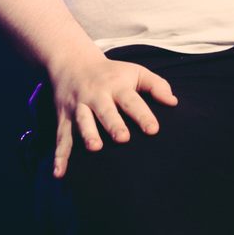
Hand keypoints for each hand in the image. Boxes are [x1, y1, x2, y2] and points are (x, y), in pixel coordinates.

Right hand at [45, 48, 176, 178]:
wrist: (71, 61)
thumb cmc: (111, 72)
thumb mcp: (135, 71)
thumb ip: (156, 85)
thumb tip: (174, 102)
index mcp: (116, 86)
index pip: (131, 100)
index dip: (142, 115)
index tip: (153, 130)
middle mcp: (96, 95)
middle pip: (105, 110)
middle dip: (113, 124)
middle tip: (123, 138)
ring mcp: (78, 106)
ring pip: (82, 120)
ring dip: (87, 133)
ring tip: (95, 148)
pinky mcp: (64, 117)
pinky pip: (61, 137)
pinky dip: (59, 155)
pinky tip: (59, 174)